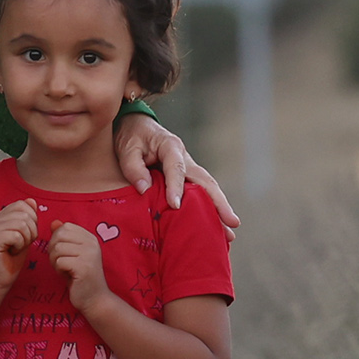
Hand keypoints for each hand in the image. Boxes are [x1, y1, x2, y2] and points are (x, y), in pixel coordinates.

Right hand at [0, 198, 40, 287]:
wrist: (0, 278)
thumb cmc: (12, 259)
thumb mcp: (24, 235)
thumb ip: (27, 219)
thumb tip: (31, 201)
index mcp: (0, 217)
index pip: (22, 204)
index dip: (31, 219)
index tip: (26, 234)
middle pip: (24, 213)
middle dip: (31, 230)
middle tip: (22, 243)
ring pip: (22, 224)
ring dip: (26, 239)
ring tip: (16, 248)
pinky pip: (17, 235)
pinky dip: (20, 246)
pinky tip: (11, 252)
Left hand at [46, 220, 107, 309]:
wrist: (95, 299)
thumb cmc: (80, 277)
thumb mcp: (71, 254)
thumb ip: (64, 238)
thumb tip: (54, 222)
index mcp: (90, 238)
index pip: (65, 227)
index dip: (57, 240)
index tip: (62, 254)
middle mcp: (92, 243)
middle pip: (59, 236)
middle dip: (53, 250)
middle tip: (60, 263)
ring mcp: (89, 254)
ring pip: (57, 248)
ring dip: (55, 262)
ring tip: (64, 270)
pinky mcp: (84, 266)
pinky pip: (60, 261)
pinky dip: (58, 270)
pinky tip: (67, 276)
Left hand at [113, 114, 238, 231]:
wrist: (136, 125)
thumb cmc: (131, 136)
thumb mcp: (127, 147)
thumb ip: (133, 167)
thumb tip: (144, 190)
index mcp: (171, 146)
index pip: (176, 169)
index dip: (176, 187)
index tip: (174, 206)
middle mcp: (185, 158)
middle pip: (206, 181)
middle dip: (219, 203)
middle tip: (231, 223)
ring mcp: (189, 168)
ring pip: (208, 189)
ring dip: (219, 210)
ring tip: (229, 233)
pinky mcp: (187, 177)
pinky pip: (200, 193)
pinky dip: (209, 209)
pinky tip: (215, 227)